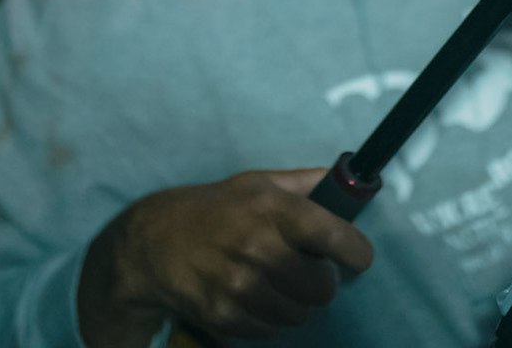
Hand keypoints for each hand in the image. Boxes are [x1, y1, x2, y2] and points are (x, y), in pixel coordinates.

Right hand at [77, 169, 374, 347]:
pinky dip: (268, 318)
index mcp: (273, 208)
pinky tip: (251, 297)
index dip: (356, 251)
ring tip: (274, 283)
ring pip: (300, 314)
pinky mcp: (225, 315)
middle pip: (324, 287)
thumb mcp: (257, 183)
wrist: (154, 242)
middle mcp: (259, 247)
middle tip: (303, 270)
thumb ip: (306, 183)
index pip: (337, 237)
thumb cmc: (216, 208)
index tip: (357, 257)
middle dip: (320, 281)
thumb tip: (351, 181)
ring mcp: (240, 285)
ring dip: (294, 303)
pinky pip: (271, 330)